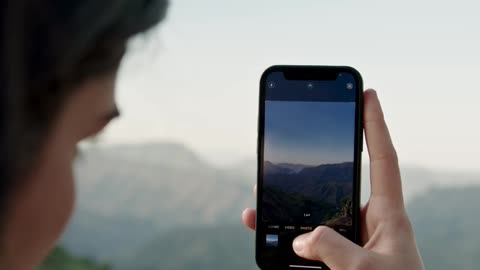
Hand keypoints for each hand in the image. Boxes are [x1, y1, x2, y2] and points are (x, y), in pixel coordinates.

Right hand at [242, 89, 424, 269]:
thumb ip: (335, 250)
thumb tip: (302, 239)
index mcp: (389, 217)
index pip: (383, 159)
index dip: (374, 125)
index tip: (367, 95)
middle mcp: (369, 227)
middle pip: (335, 187)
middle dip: (308, 173)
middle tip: (280, 162)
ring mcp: (352, 247)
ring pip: (314, 221)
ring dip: (286, 216)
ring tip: (258, 211)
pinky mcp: (338, 266)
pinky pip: (308, 251)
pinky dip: (287, 248)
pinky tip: (269, 244)